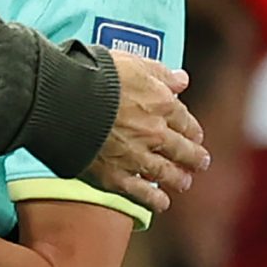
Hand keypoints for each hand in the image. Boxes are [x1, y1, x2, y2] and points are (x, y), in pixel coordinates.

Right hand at [84, 51, 206, 213]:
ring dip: (178, 179)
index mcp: (160, 104)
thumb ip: (160, 73)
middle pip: (181, 149)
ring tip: (184, 183)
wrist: (66, 100)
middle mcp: (154, 134)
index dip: (192, 129)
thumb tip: (182, 80)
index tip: (195, 135)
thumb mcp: (133, 63)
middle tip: (200, 162)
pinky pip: (141, 192)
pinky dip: (154, 200)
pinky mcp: (116, 176)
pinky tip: (161, 203)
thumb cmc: (96, 76)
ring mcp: (136, 157)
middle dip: (194, 157)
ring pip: (166, 173)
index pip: (184, 120)